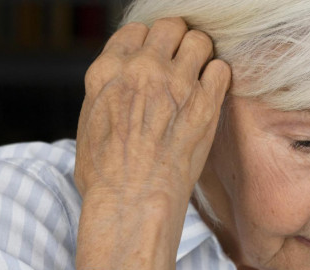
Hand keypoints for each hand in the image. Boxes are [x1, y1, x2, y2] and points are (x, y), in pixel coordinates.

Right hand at [73, 17, 230, 269]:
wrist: (131, 203)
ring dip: (201, 55)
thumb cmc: (106, 178)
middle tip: (182, 61)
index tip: (154, 59)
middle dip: (177, 40)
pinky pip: (221, 69)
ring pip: (199, 41)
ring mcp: (175, 84)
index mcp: (107, 72)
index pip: (135, 31)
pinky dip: (218, 78)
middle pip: (169, 27)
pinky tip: (211, 95)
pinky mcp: (204, 103)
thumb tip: (117, 88)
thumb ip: (106, 94)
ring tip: (199, 75)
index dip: (147, 44)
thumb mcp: (88, 126)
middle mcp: (141, 69)